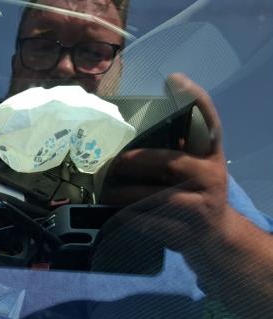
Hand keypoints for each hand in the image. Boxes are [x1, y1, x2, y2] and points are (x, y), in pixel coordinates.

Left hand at [99, 73, 234, 256]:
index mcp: (211, 155)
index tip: (175, 79)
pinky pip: (150, 223)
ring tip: (103, 191)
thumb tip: (127, 133)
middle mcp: (211, 176)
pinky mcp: (186, 232)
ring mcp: (201, 206)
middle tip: (109, 162)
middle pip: (170, 162)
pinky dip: (129, 218)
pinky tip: (113, 213)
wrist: (217, 237)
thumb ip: (174, 148)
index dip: (194, 99)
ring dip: (124, 193)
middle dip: (135, 161)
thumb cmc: (195, 194)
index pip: (208, 121)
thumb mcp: (193, 168)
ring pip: (155, 196)